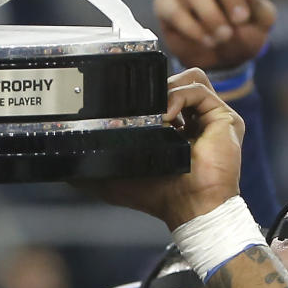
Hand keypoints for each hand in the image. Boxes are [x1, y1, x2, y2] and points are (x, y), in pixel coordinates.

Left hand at [84, 69, 244, 227]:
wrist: (191, 209)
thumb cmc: (159, 197)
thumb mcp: (115, 180)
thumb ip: (90, 173)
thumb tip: (62, 170)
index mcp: (178, 129)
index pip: (164, 93)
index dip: (146, 92)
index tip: (128, 101)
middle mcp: (197, 120)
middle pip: (176, 81)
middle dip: (155, 89)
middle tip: (141, 109)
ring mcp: (212, 117)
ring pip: (190, 78)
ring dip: (167, 90)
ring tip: (156, 115)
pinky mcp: (225, 117)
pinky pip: (199, 89)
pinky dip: (178, 97)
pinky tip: (167, 117)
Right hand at [154, 0, 276, 71]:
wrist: (219, 60)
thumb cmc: (242, 34)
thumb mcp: (259, 22)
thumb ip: (256, 1)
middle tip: (240, 20)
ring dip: (210, 15)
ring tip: (223, 37)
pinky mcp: (165, 2)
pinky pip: (175, 10)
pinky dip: (193, 28)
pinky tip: (206, 40)